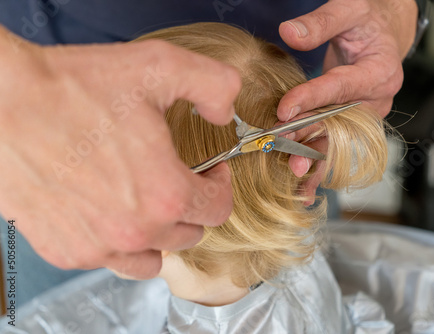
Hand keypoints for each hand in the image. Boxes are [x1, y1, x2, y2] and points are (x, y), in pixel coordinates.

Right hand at [0, 26, 240, 278]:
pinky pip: (108, 260)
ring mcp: (98, 246)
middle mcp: (135, 231)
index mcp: (166, 194)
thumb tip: (225, 113)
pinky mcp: (65, 250)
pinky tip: (108, 210)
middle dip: (190, 207)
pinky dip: (117, 242)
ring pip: (152, 259)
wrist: (2, 105)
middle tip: (177, 179)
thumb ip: (213, 86)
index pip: (218, 210)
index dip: (220, 186)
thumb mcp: (159, 67)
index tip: (209, 171)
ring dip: (159, 235)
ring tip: (148, 204)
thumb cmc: (73, 88)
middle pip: (188, 235)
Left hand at [277, 0, 417, 196]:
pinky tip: (305, 183)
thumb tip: (289, 32)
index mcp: (380, 71)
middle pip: (340, 121)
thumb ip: (321, 22)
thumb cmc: (367, 21)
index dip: (312, 98)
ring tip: (294, 173)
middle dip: (311, 136)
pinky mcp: (354, 123)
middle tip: (285, 149)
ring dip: (314, 156)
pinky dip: (319, 160)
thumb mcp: (349, 9)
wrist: (382, 34)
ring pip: (338, 139)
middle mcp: (376, 99)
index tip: (285, 109)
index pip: (341, 87)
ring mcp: (366, 115)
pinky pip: (336, 142)